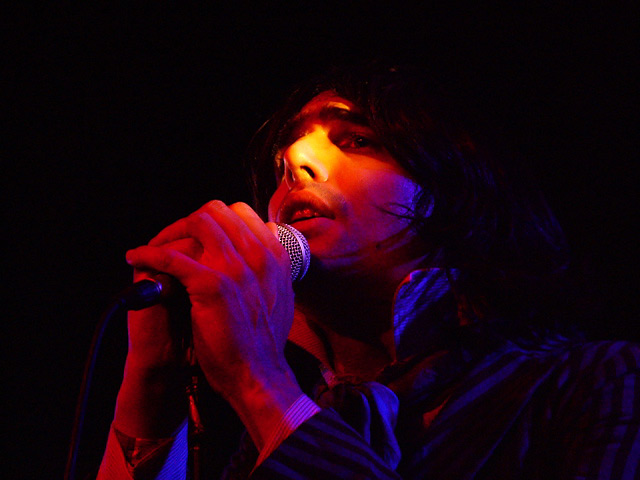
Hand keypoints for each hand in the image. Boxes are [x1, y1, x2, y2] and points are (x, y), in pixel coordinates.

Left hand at [125, 200, 295, 399]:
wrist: (258, 376)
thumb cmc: (264, 342)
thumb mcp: (280, 296)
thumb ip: (272, 267)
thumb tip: (267, 240)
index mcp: (276, 256)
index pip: (242, 214)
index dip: (215, 220)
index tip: (197, 236)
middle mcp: (259, 255)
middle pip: (217, 212)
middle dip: (188, 221)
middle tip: (172, 239)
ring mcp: (236, 268)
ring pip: (196, 224)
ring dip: (168, 232)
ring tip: (152, 247)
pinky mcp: (212, 284)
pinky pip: (171, 256)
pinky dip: (148, 253)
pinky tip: (135, 258)